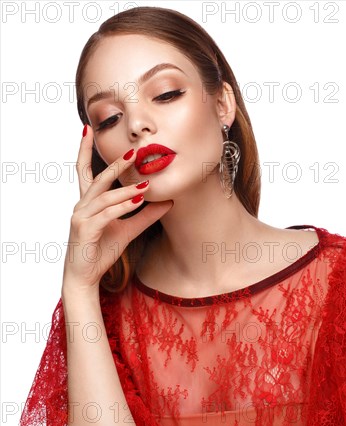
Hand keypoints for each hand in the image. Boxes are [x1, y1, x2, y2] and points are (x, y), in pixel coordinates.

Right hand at [62, 125, 173, 290]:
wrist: (85, 277)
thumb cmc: (100, 252)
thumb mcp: (127, 230)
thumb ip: (144, 215)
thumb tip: (166, 202)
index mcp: (88, 203)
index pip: (84, 171)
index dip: (84, 150)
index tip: (87, 129)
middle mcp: (81, 206)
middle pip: (98, 179)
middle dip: (115, 165)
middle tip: (133, 152)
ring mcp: (80, 218)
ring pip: (104, 196)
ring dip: (125, 189)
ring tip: (145, 184)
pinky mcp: (83, 230)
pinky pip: (105, 215)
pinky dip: (122, 207)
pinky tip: (136, 202)